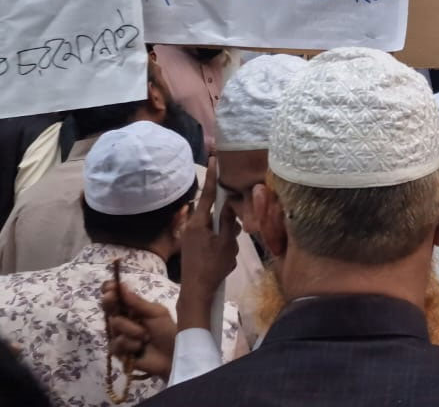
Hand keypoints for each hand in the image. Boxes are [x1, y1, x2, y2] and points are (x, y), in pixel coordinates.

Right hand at [101, 279, 175, 377]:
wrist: (173, 355)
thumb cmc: (167, 332)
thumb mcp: (157, 313)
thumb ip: (138, 303)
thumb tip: (122, 286)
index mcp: (133, 309)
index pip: (117, 297)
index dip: (110, 290)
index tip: (110, 286)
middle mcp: (124, 320)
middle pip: (109, 308)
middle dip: (110, 302)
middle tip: (111, 298)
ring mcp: (119, 335)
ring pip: (115, 325)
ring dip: (131, 329)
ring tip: (146, 337)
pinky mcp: (118, 352)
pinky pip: (117, 343)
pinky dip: (131, 344)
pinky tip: (140, 348)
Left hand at [176, 158, 240, 330]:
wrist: (196, 291)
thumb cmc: (212, 266)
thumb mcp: (226, 244)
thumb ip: (228, 222)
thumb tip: (230, 205)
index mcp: (199, 223)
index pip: (207, 195)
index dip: (212, 177)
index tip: (214, 159)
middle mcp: (193, 226)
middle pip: (215, 214)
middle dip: (227, 222)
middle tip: (234, 235)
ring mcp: (193, 237)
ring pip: (215, 228)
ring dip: (225, 237)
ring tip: (228, 254)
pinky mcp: (195, 247)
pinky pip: (212, 239)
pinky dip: (221, 245)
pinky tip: (224, 259)